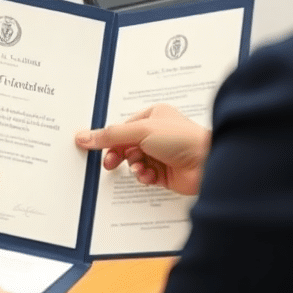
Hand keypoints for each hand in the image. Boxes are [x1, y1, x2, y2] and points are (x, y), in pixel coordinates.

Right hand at [75, 103, 210, 195]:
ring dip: (134, 167)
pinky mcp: (167, 173)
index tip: (94, 146)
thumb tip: (84, 136)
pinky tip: (149, 176)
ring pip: (135, 161)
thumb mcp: (140, 131)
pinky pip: (145, 175)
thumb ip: (110, 135)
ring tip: (139, 168)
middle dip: (119, 155)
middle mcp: (158, 134)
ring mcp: (162, 154)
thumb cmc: (182, 140)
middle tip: (110, 163)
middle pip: (127, 145)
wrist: (208, 164)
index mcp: (153, 116)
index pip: (123, 127)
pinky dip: (144, 176)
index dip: (110, 138)